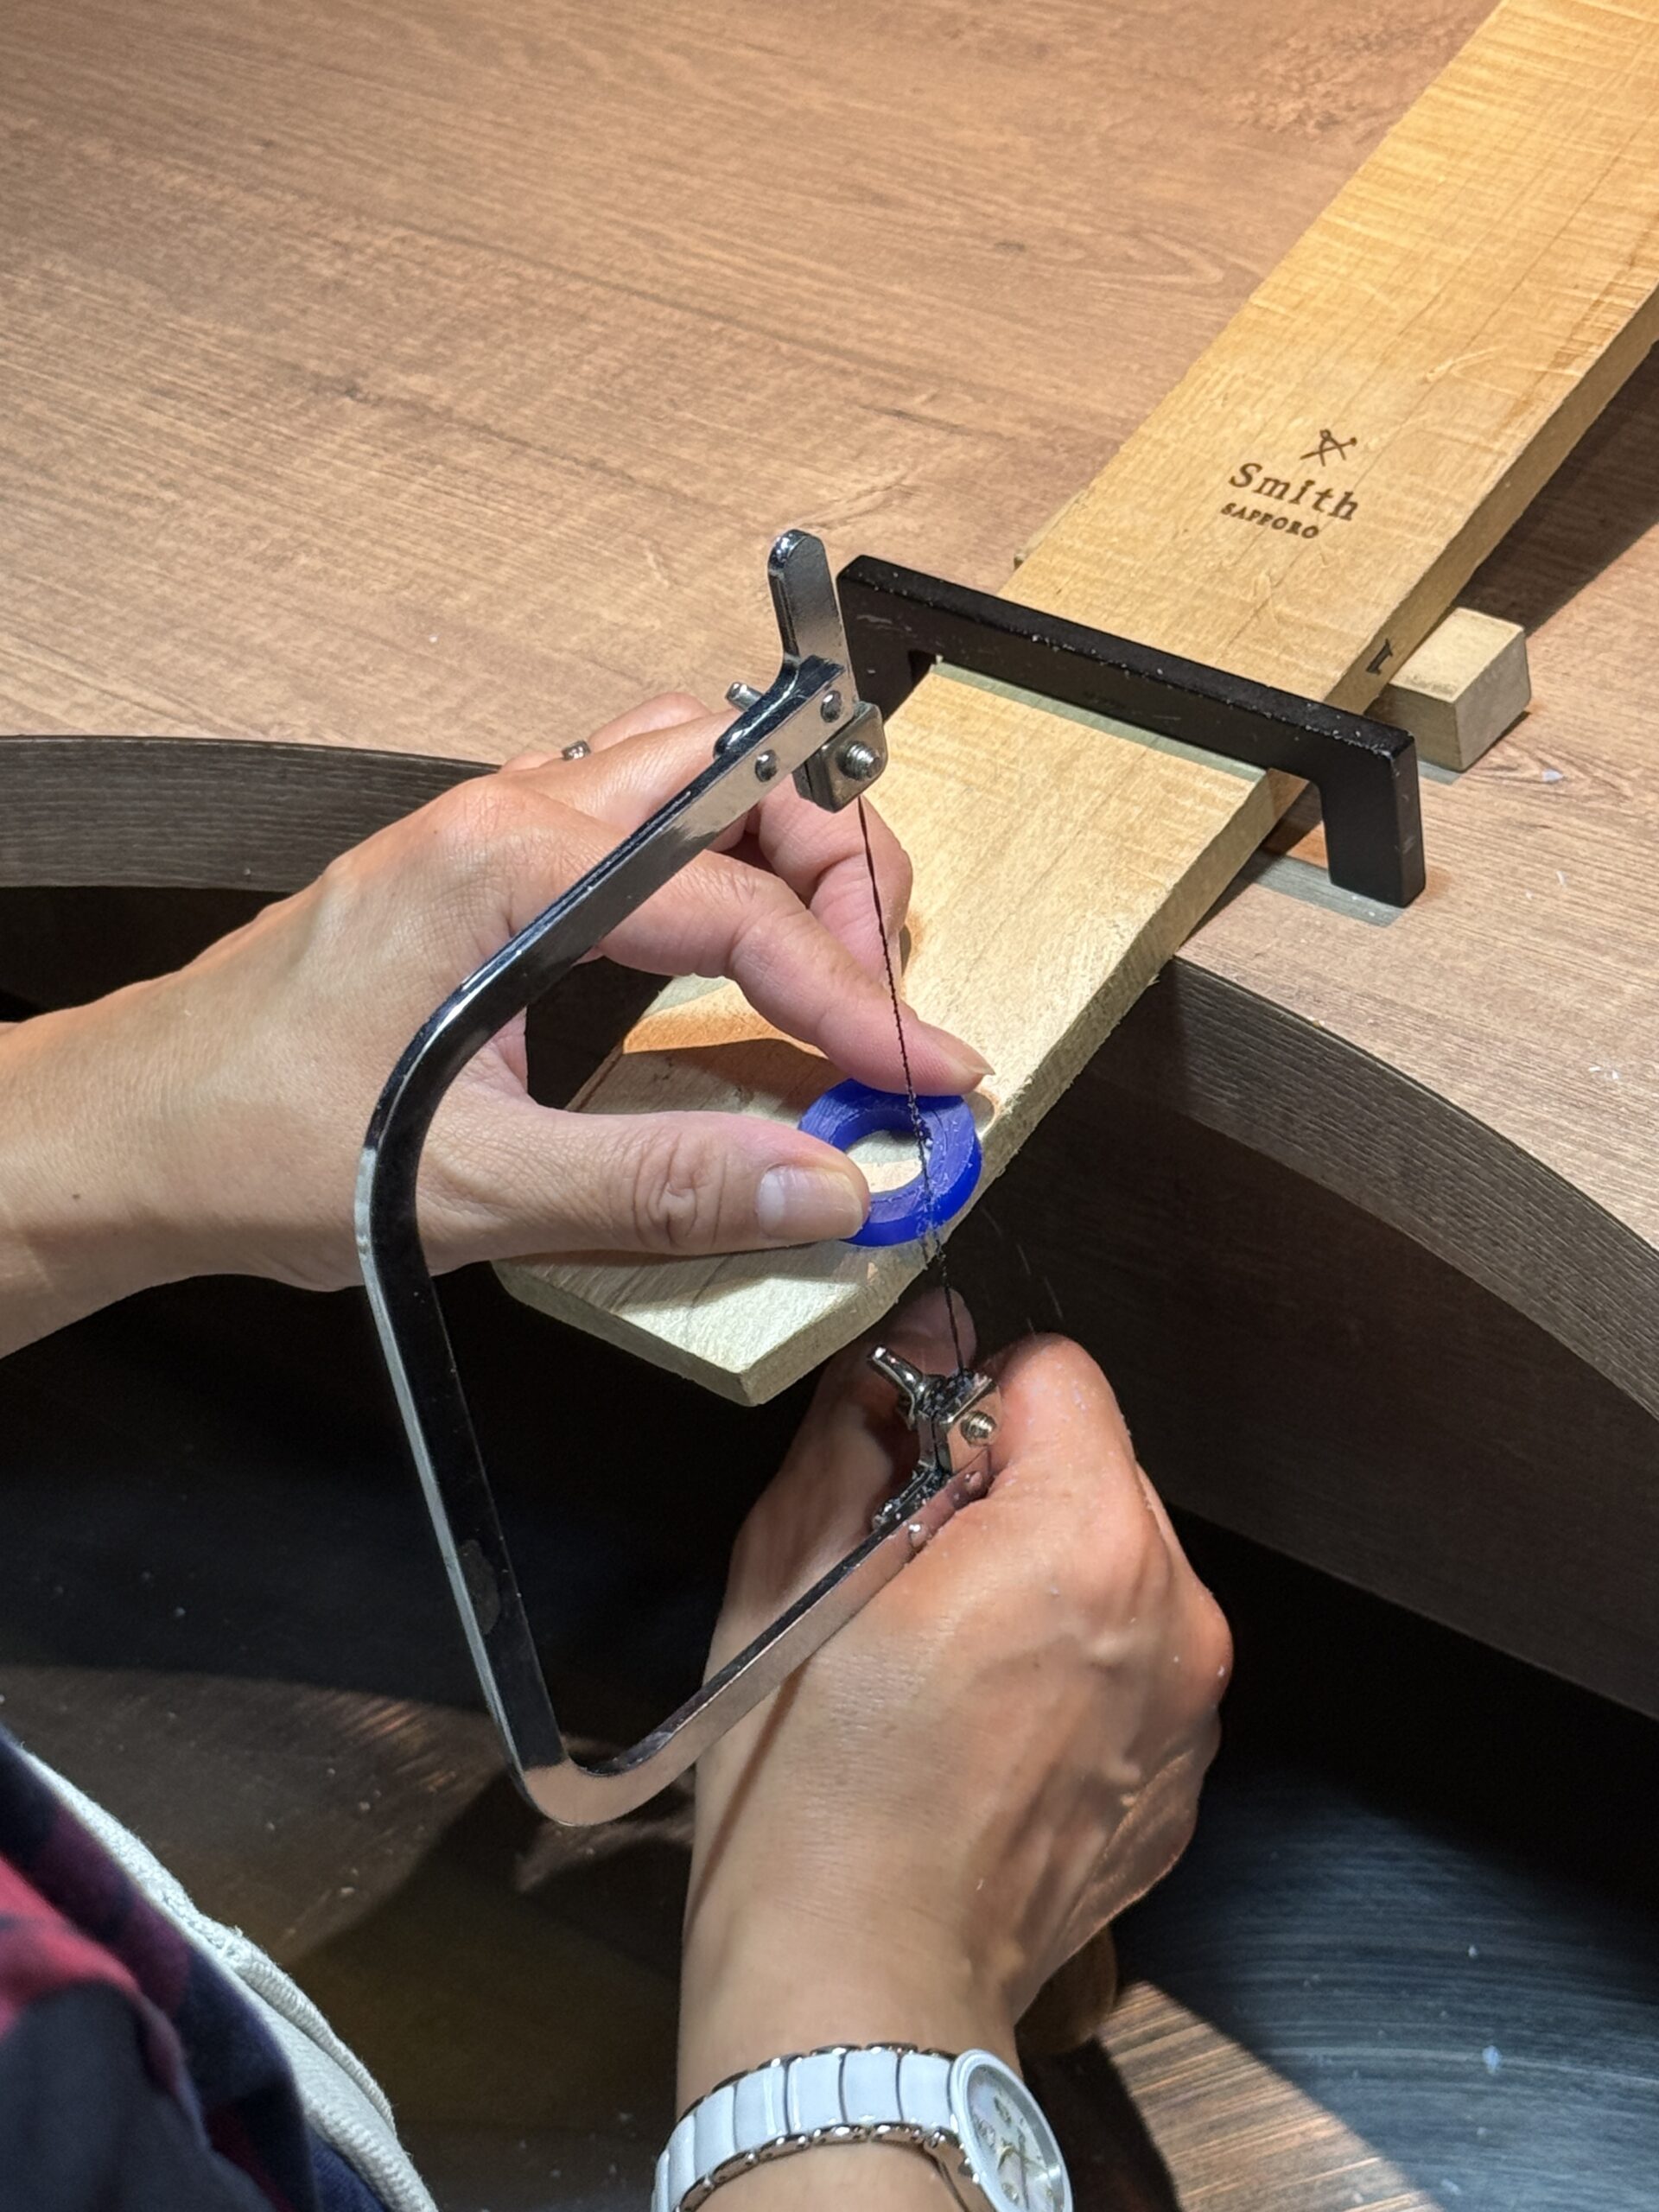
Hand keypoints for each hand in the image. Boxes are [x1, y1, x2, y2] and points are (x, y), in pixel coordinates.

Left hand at [0, 694, 985, 1340]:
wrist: (128, 1134)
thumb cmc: (254, 1141)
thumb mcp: (476, 1189)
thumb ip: (664, 1188)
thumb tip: (823, 1185)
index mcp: (510, 866)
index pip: (740, 905)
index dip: (858, 998)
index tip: (925, 1074)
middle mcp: (507, 815)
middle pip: (741, 769)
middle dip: (844, 865)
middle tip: (881, 992)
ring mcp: (492, 829)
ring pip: (692, 769)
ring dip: (785, 844)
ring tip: (831, 957)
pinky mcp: (480, 867)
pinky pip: (635, 813)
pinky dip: (717, 860)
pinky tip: (727, 947)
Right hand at [680, 1294, 1230, 2120]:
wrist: (858, 1996)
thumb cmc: (811, 1791)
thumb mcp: (793, 1570)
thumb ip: (866, 1426)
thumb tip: (918, 1337)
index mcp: (1086, 1543)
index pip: (1057, 1372)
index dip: (967, 1409)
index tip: (908, 1486)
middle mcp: (1175, 1615)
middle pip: (1098, 1469)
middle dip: (1009, 1495)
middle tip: (911, 1584)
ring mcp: (1190, 1712)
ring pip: (1118, 1567)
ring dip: (1043, 1583)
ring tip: (945, 1672)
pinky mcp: (1179, 1784)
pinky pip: (1135, 1666)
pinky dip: (1073, 1672)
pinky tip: (985, 1739)